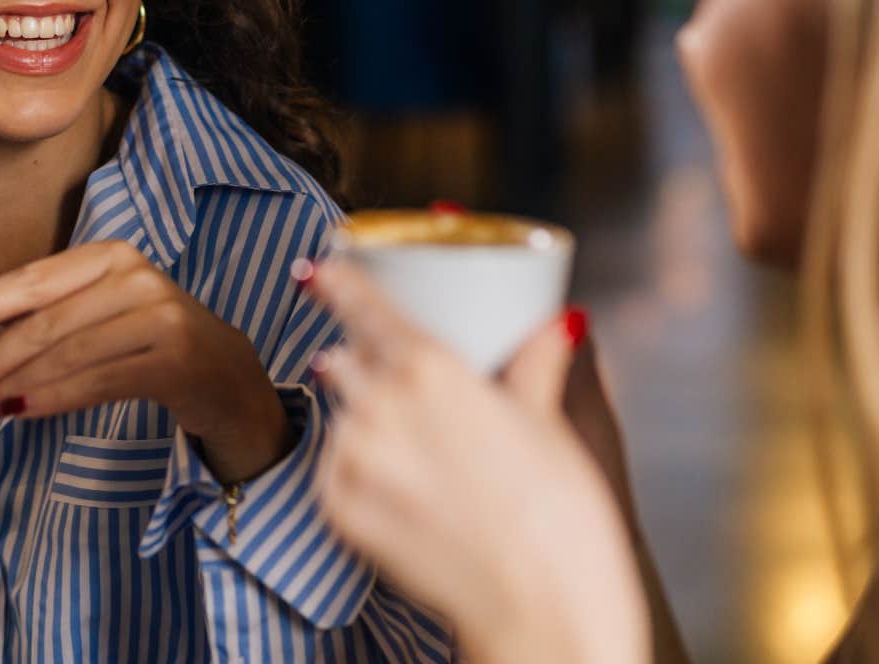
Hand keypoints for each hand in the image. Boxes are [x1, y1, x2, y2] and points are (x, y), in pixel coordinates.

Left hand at [0, 240, 291, 483]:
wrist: (223, 370)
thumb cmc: (146, 335)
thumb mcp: (99, 304)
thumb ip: (45, 302)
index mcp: (110, 255)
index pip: (34, 279)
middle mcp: (136, 278)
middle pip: (47, 321)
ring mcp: (160, 318)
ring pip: (69, 354)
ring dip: (15, 384)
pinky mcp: (174, 360)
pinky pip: (98, 382)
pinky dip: (53, 399)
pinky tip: (19, 412)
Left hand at [308, 259, 650, 663]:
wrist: (541, 611)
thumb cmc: (559, 516)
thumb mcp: (551, 423)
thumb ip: (537, 364)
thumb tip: (558, 321)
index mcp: (429, 369)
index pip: (362, 306)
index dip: (338, 281)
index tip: (320, 267)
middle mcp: (377, 407)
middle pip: (345, 360)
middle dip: (361, 359)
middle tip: (396, 380)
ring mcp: (352, 461)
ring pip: (342, 417)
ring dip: (365, 418)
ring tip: (419, 451)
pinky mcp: (338, 511)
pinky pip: (336, 470)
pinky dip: (360, 468)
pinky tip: (407, 488)